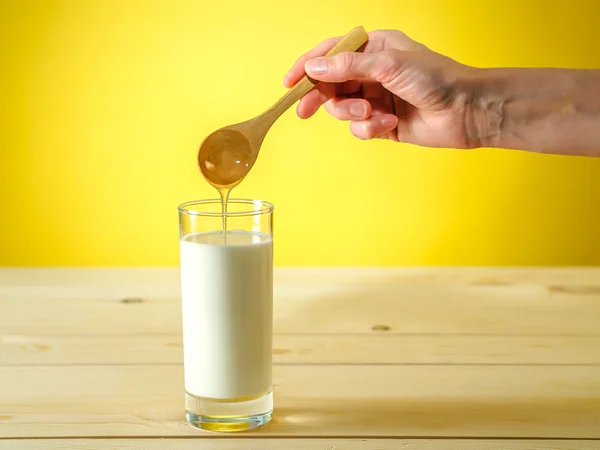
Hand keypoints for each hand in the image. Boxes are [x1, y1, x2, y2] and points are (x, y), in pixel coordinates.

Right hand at [284, 30, 478, 147]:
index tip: (289, 82)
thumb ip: (349, 66)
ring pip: (343, 108)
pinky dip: (369, 128)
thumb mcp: (389, 65)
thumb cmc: (435, 78)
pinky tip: (387, 124)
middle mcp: (372, 72)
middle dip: (320, 97)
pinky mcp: (382, 122)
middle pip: (331, 84)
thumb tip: (314, 66)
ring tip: (372, 114)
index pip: (331, 53)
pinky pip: (359, 127)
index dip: (307, 66)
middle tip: (304, 111)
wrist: (466, 111)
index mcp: (374, 48)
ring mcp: (376, 98)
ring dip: (352, 114)